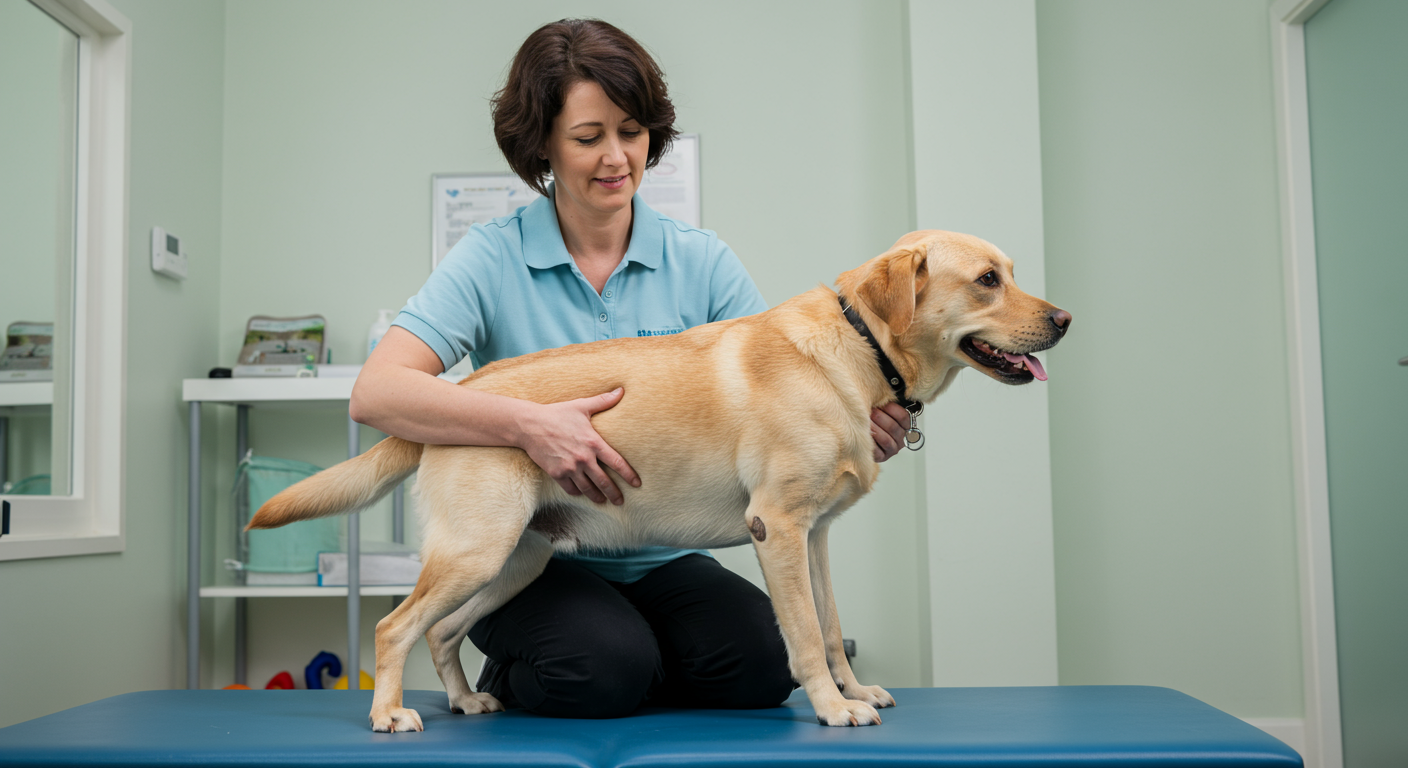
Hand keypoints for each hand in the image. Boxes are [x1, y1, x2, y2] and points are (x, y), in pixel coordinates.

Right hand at [518, 388, 640, 504]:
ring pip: (588, 489)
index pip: (617, 463)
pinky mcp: (557, 473)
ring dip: (597, 497)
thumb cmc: (557, 414)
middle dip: (614, 494)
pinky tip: (582, 493)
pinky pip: (571, 488)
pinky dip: (578, 492)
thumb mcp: (581, 406)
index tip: (637, 484)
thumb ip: (603, 401)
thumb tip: (621, 390)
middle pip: (604, 482)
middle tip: (620, 501)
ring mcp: (570, 468)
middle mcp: (584, 458)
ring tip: (603, 501)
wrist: (530, 425)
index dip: (628, 475)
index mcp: (593, 442)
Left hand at [870, 402, 910, 462]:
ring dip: (875, 429)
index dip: (892, 408)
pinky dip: (871, 442)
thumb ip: (884, 404)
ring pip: (886, 439)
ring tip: (866, 421)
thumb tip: (880, 393)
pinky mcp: (882, 457)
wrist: (865, 438)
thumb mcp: (883, 411)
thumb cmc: (875, 421)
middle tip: (870, 411)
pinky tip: (864, 435)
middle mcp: (901, 439)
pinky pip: (877, 451)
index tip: (881, 402)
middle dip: (880, 417)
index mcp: (905, 426)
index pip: (903, 417)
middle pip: (893, 427)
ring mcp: (892, 449)